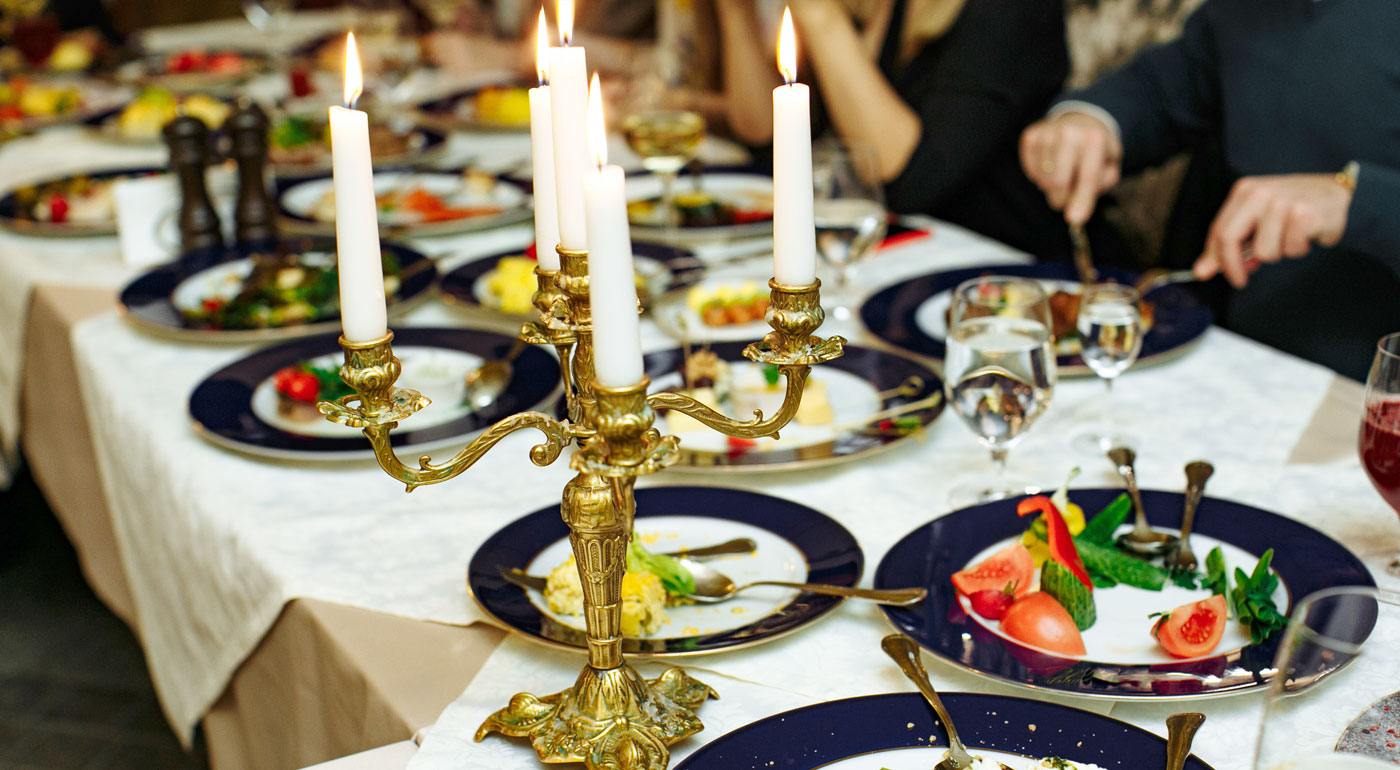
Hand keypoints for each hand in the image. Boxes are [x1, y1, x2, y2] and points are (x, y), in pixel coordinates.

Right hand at [1019, 112, 1122, 224]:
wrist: (1082, 124)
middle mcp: (1069, 131)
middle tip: (1066, 198)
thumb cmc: (1096, 153)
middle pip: (1057, 182)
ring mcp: (1047, 132)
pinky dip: (1039, 175)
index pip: (1086, 177)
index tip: (1075, 219)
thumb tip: (1075, 216)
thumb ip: (1094, 191)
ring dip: (1050, 186)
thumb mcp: (1107, 169)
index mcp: (1095, 138)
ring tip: (1062, 174)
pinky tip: (1050, 165)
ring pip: (1042, 179)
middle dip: (1061, 198)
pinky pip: (1030, 171)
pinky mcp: (1031, 136)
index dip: (1081, 200)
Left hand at [1193, 174, 1352, 287]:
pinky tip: (1306, 234)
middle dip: (1232, 266)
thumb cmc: (1295, 208)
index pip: (1218, 229)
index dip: (1213, 257)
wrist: (1339, 195)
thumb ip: (1233, 241)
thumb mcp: (1259, 218)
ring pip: (1264, 252)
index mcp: (1245, 191)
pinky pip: (1291, 249)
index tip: (1208, 273)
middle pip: (1230, 238)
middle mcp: (1261, 193)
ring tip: (1290, 238)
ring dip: (1278, 253)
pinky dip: (1298, 248)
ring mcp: (1282, 203)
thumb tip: (1204, 269)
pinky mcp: (1304, 215)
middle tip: (1241, 279)